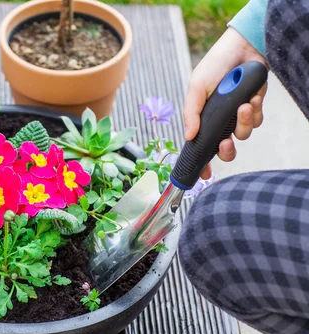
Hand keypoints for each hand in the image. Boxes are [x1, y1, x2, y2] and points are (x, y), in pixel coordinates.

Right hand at [184, 28, 267, 178]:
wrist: (244, 47)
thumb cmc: (215, 65)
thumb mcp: (196, 87)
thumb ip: (191, 113)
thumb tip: (188, 136)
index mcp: (203, 118)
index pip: (201, 145)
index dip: (202, 162)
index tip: (203, 176)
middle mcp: (220, 120)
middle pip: (225, 148)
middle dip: (227, 149)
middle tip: (226, 142)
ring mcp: (237, 115)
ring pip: (243, 135)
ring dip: (244, 123)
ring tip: (243, 105)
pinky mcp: (254, 107)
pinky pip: (256, 121)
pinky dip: (254, 112)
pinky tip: (251, 97)